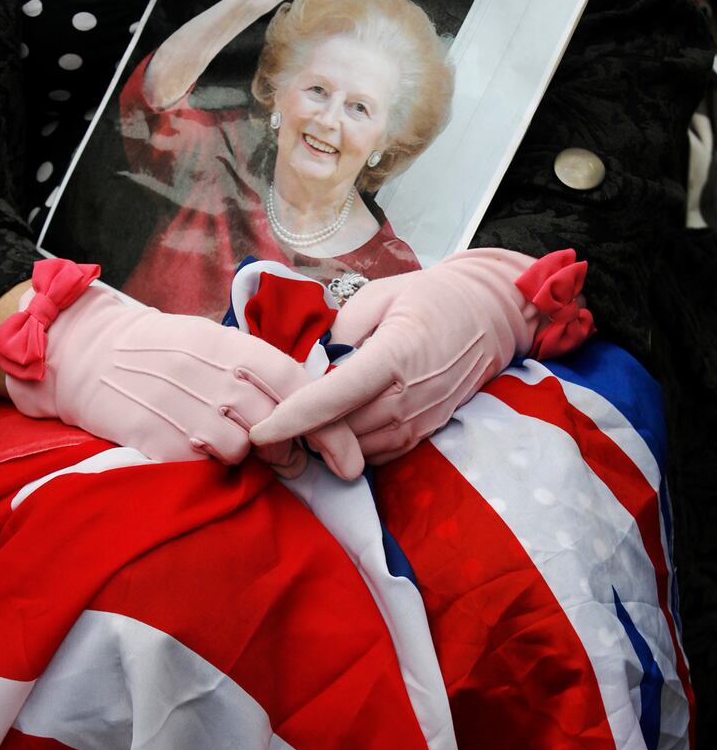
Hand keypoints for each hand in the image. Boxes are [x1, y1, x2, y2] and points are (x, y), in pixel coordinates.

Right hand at [0, 283, 363, 478]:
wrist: (86, 354)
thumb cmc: (160, 349)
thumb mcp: (209, 339)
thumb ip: (256, 369)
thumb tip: (308, 406)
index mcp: (227, 345)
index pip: (294, 383)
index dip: (328, 421)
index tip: (348, 452)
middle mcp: (207, 375)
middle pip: (274, 424)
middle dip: (292, 449)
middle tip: (291, 457)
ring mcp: (179, 408)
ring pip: (241, 450)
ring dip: (246, 456)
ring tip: (229, 444)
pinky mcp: (154, 440)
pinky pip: (202, 466)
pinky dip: (207, 466)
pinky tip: (195, 448)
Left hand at [251, 249, 591, 464]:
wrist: (489, 315)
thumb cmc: (429, 298)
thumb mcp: (379, 295)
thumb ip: (338, 329)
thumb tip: (306, 362)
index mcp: (393, 356)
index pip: (333, 398)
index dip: (292, 419)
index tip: (258, 431)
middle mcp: (407, 397)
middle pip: (339, 432)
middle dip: (300, 431)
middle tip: (271, 416)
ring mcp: (418, 420)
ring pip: (355, 450)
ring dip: (325, 441)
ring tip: (301, 420)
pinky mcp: (423, 433)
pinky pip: (375, 454)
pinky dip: (350, 445)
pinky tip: (337, 423)